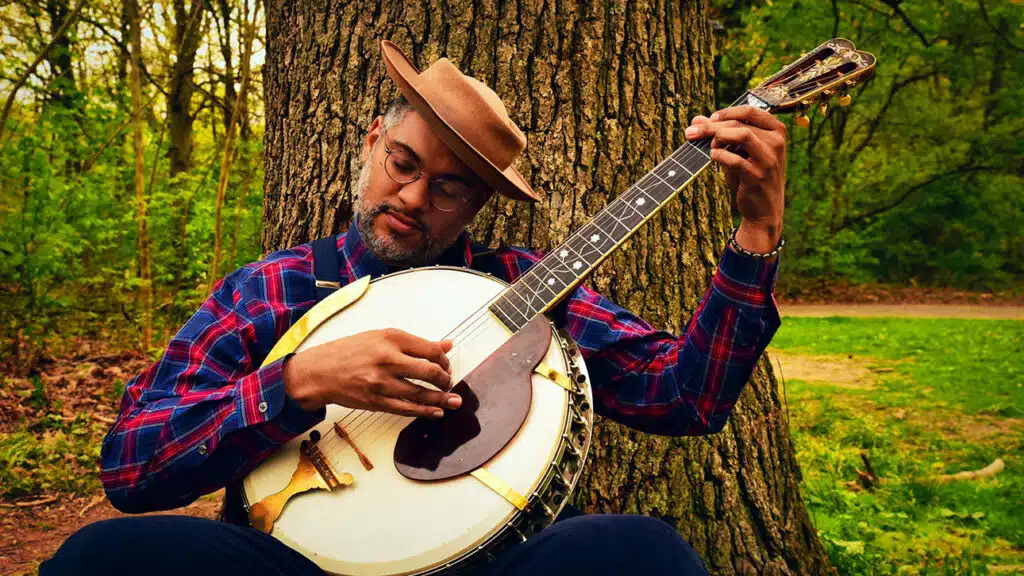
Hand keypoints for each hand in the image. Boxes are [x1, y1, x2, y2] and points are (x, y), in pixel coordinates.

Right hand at [283, 328, 458, 417]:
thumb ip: (415, 343)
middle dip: (445, 380)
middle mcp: (387, 359)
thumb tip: (446, 344)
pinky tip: (435, 412)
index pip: (430, 349)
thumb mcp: (381, 337)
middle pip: (429, 371)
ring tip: (453, 401)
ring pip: (420, 393)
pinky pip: (406, 409)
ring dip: (441, 399)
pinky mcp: (375, 401)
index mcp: (391, 338)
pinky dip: (424, 411)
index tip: (446, 365)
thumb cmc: (348, 352)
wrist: (319, 371)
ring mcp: (381, 382)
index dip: (444, 360)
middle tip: (449, 383)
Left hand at [685, 106, 786, 252]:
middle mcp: (776, 143)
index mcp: (776, 132)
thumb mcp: (739, 153)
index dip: (726, 112)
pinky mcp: (757, 176)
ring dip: (718, 137)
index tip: (710, 119)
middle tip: (692, 132)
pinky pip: (734, 159)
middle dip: (711, 126)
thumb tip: (696, 120)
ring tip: (710, 148)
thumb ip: (721, 134)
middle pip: (740, 123)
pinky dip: (719, 156)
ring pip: (741, 135)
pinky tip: (713, 158)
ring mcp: (769, 160)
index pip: (750, 110)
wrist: (764, 211)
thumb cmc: (750, 177)